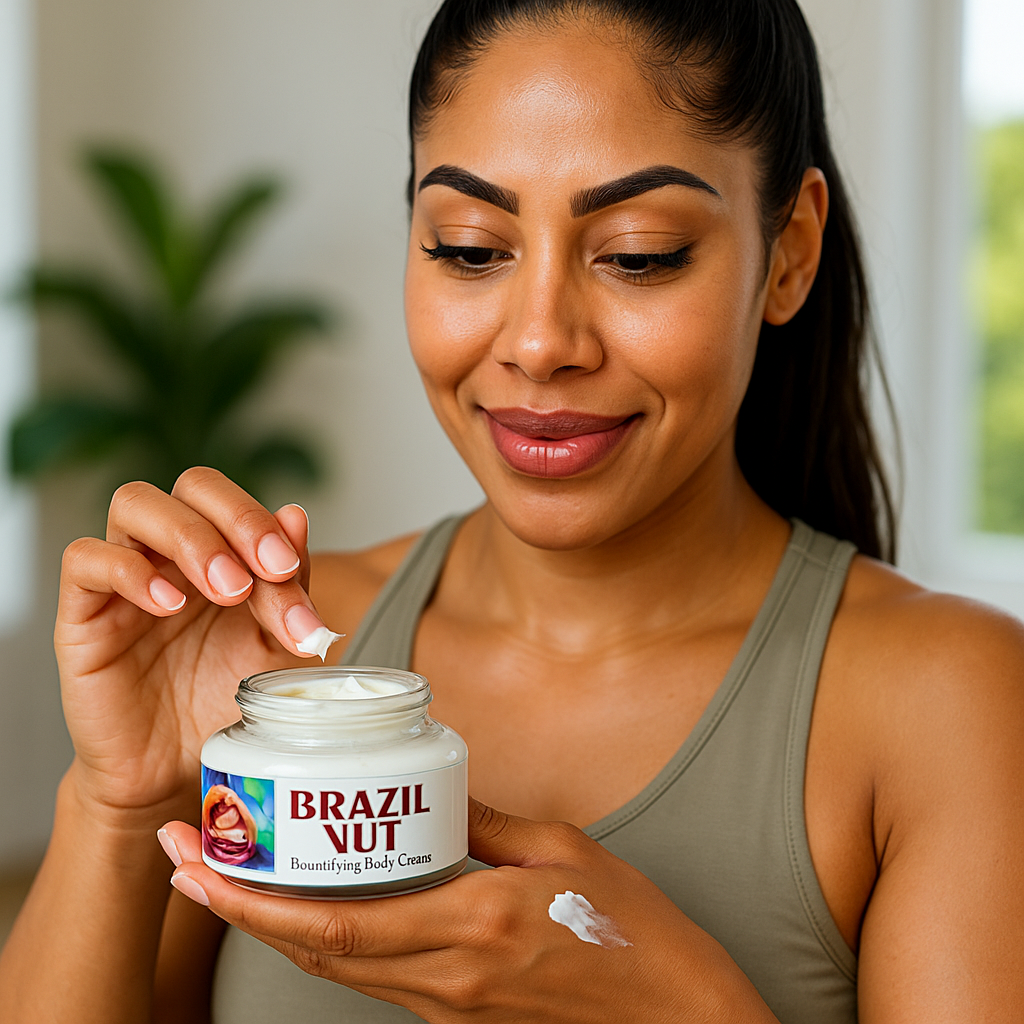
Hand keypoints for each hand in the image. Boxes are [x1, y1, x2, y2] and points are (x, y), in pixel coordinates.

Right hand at [56, 467, 335, 819]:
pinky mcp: (83, 613)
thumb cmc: (223, 700)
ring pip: (135, 504)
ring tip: (224, 588)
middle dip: (236, 519)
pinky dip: (128, 570)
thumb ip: (286, 587)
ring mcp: (126, 577)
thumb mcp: (273, 646)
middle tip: (264, 571)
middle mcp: (173, 553)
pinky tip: (168, 603)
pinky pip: (85, 560)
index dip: (266, 527)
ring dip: (188, 536)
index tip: (289, 570)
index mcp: (224, 553)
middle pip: (192, 485)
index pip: (239, 505)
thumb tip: (296, 516)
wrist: (176, 768)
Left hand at [159, 798, 777, 1022]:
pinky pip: (374, 979)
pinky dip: (326, 944)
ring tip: (227, 879)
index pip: (336, 923)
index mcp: (473, 923)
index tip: (200, 860)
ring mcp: (447, 1006)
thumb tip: (437, 786)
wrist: (677, 1019)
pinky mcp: (457, 1016)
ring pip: (335, 969)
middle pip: (314, 952)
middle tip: (183, 859)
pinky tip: (311, 908)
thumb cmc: (635, 931)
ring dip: (271, 928)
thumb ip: (487, 821)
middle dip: (235, 911)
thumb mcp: (563, 851)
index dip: (253, 901)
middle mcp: (445, 975)